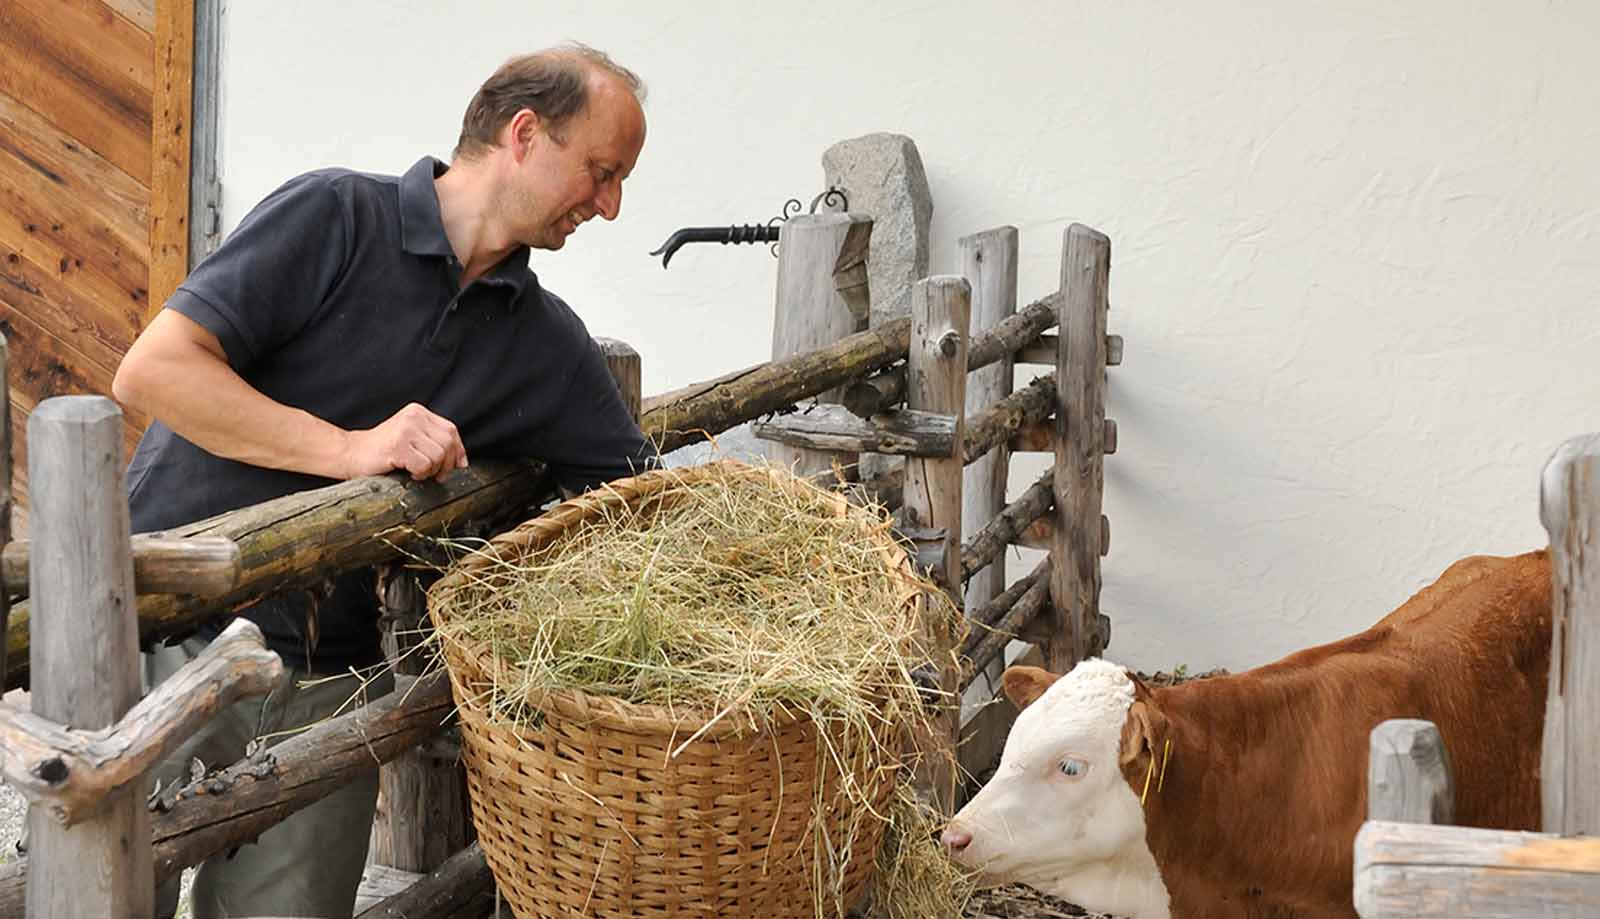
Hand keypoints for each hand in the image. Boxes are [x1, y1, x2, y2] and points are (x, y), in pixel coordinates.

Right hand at [341, 403, 467, 481]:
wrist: (350, 454)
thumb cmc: (382, 451)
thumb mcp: (412, 440)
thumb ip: (435, 443)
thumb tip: (462, 461)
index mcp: (418, 412)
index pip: (451, 430)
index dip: (457, 451)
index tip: (456, 465)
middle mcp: (413, 417)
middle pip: (448, 444)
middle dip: (445, 464)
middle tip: (431, 473)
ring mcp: (405, 430)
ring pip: (438, 456)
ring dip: (430, 470)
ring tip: (415, 470)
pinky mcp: (398, 445)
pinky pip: (424, 465)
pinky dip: (419, 474)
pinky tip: (407, 472)